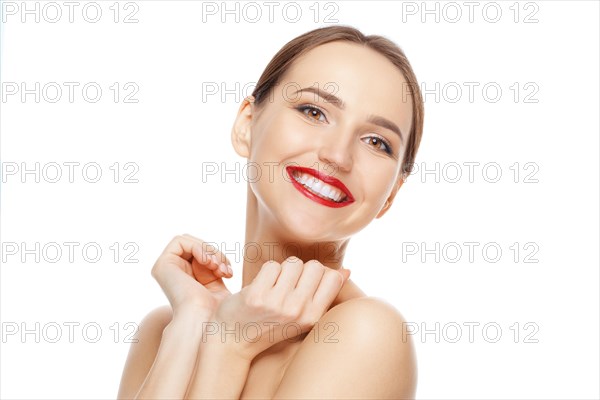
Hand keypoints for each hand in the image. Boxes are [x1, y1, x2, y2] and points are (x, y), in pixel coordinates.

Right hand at [151, 234, 232, 314]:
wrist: (206, 324)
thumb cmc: (218, 312)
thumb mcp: (218, 283)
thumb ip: (216, 266)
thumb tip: (223, 256)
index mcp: (185, 278)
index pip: (202, 253)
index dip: (218, 257)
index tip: (228, 273)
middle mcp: (173, 273)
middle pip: (196, 246)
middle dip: (215, 254)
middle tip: (223, 270)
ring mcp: (166, 269)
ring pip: (190, 242)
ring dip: (209, 252)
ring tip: (218, 269)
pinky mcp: (162, 265)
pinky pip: (180, 241)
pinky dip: (199, 248)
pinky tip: (208, 263)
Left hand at [211, 256, 350, 359]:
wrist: (234, 339)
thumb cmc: (271, 324)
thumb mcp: (303, 315)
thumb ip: (325, 292)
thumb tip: (347, 271)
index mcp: (313, 317)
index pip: (333, 277)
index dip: (321, 274)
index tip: (306, 284)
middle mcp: (298, 311)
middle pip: (314, 266)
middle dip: (301, 270)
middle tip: (287, 285)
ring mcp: (277, 304)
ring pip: (293, 263)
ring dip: (283, 270)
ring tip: (274, 287)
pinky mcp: (257, 296)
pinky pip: (272, 265)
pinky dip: (266, 272)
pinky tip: (260, 288)